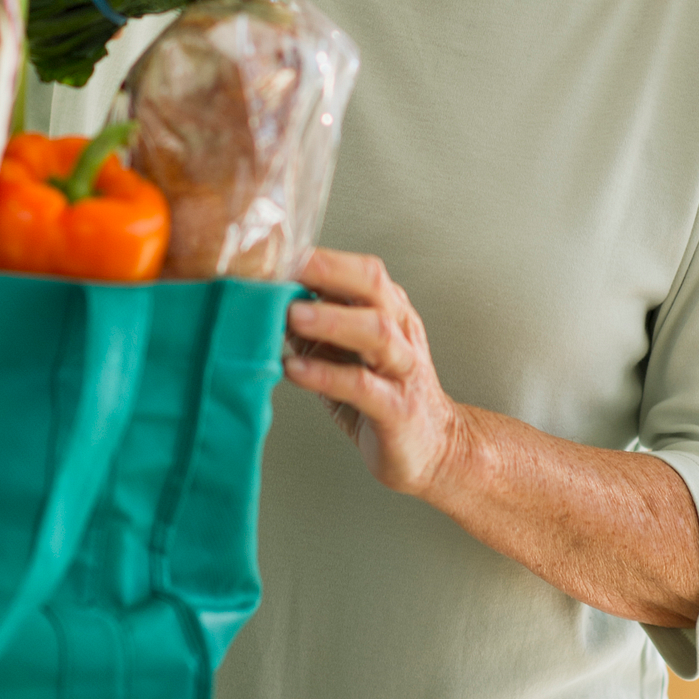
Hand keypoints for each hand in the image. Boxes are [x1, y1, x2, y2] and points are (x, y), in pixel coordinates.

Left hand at [283, 248, 461, 495]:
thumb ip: (312, 328)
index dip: (321, 258)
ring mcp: (402, 370)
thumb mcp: (344, 354)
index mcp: (389, 312)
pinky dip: (327, 376)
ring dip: (331, 320)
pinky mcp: (397, 410)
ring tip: (292, 315)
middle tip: (287, 267)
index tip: (279, 250)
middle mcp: (400, 332)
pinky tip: (296, 369)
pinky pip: (364, 387)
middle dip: (328, 271)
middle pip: (373, 287)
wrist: (434, 448)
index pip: (359, 271)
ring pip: (377, 333)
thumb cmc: (382, 396)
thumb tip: (265, 303)